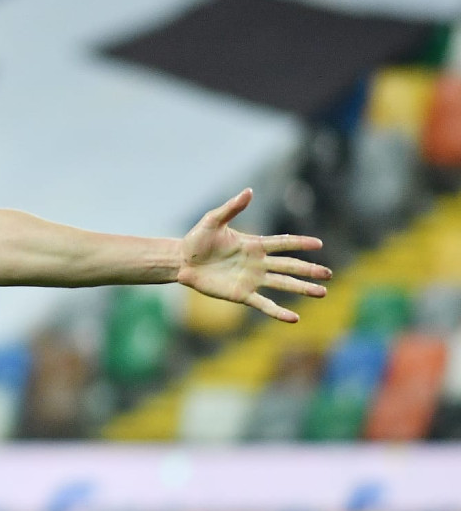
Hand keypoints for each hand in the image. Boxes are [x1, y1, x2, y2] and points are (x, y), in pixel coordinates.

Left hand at [177, 188, 330, 322]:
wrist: (182, 261)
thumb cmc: (197, 240)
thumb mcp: (213, 220)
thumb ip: (232, 208)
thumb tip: (249, 191)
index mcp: (254, 244)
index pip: (283, 243)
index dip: (300, 243)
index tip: (319, 244)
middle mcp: (257, 263)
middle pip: (289, 266)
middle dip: (309, 270)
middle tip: (329, 273)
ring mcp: (251, 280)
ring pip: (283, 284)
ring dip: (302, 288)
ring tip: (322, 292)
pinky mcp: (242, 294)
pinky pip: (264, 304)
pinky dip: (278, 311)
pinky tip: (294, 318)